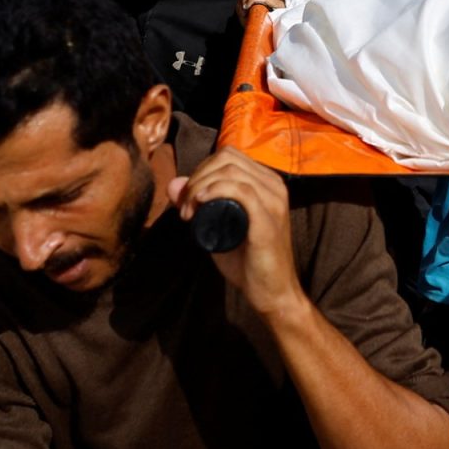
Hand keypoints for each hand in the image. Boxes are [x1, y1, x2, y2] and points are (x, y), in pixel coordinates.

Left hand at [167, 148, 305, 319]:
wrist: (272, 293)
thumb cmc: (247, 262)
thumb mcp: (217, 228)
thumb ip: (198, 206)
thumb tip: (174, 184)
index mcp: (267, 183)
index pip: (229, 156)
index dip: (201, 170)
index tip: (187, 199)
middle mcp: (274, 186)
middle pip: (227, 158)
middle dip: (197, 177)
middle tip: (185, 208)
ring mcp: (274, 201)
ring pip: (231, 171)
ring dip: (200, 186)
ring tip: (189, 213)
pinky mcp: (268, 219)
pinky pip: (242, 190)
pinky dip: (216, 190)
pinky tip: (201, 201)